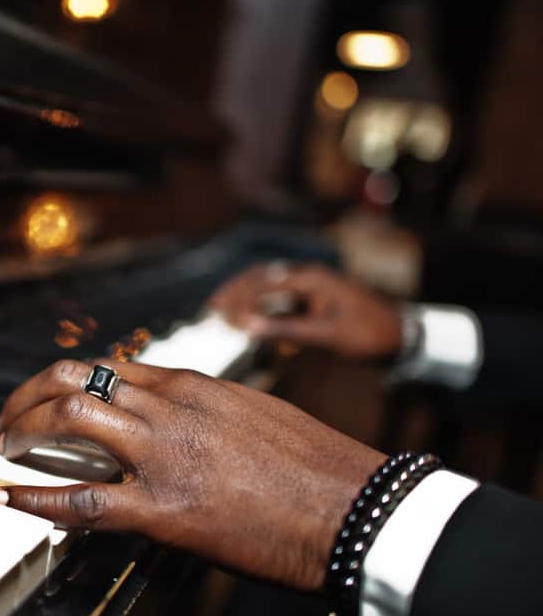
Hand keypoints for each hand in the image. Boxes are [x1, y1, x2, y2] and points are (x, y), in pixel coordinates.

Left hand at [0, 359, 385, 590]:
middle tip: (7, 418)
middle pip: (77, 381)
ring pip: (70, 420)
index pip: (110, 367)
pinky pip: (82, 498)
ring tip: (4, 448)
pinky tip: (5, 497)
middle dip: (29, 397)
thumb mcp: (253, 414)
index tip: (48, 395)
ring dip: (24, 432)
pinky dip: (34, 495)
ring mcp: (164, 454)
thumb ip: (202, 412)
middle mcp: (171, 407)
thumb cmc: (316, 465)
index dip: (66, 380)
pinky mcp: (164, 508)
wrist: (357, 506)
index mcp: (194, 385)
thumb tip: (166, 422)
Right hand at [210, 263, 403, 359]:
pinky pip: (280, 299)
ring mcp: (311, 288)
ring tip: (220, 309)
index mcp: (312, 279)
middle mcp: (308, 277)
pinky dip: (261, 307)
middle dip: (235, 291)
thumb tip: (249, 327)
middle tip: (212, 308)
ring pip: (269, 286)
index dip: (242, 300)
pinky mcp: (313, 301)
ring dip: (245, 296)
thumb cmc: (369, 335)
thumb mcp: (328, 335)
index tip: (225, 320)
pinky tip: (250, 320)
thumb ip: (288, 330)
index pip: (265, 283)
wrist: (403, 338)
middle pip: (262, 277)